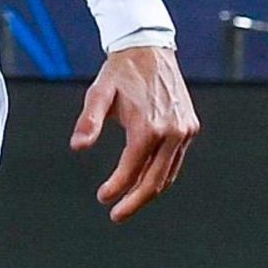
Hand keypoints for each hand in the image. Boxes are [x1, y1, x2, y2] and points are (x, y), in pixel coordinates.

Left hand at [72, 45, 199, 222]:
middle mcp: (172, 132)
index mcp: (148, 126)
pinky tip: (145, 183)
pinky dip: (161, 175)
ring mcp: (185, 131)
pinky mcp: (190, 127)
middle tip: (116, 216)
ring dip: (149, 191)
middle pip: (155, 179)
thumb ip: (88, 122)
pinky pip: (175, 161)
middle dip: (135, 201)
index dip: (117, 187)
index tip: (103, 198)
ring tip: (129, 204)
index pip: (132, 168)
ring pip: (168, 173)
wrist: (149, 51)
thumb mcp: (98, 94)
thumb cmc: (119, 74)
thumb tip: (77, 147)